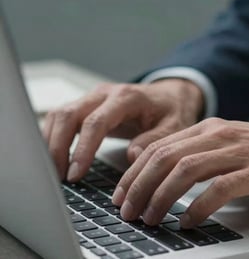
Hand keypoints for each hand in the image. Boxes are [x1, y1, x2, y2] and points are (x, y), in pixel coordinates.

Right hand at [43, 79, 203, 180]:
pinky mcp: (88, 105)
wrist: (169, 96)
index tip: (75, 174)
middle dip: (58, 147)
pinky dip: (53, 136)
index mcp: (127, 97)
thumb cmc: (171, 111)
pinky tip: (55, 156)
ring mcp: (94, 97)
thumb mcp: (174, 127)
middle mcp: (106, 93)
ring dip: (51, 142)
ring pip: (60, 114)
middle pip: (69, 114)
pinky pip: (62, 117)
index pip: (97, 121)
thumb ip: (154, 140)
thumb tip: (132, 156)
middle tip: (58, 177)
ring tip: (53, 171)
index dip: (83, 149)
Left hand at [112, 118, 248, 227]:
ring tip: (150, 217)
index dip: (134, 171)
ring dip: (161, 196)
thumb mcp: (228, 145)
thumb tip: (166, 177)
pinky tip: (187, 221)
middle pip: (165, 157)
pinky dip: (198, 207)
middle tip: (127, 210)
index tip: (122, 193)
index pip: (159, 147)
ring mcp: (237, 151)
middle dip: (139, 185)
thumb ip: (199, 155)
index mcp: (208, 129)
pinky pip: (218, 188)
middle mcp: (218, 135)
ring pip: (185, 170)